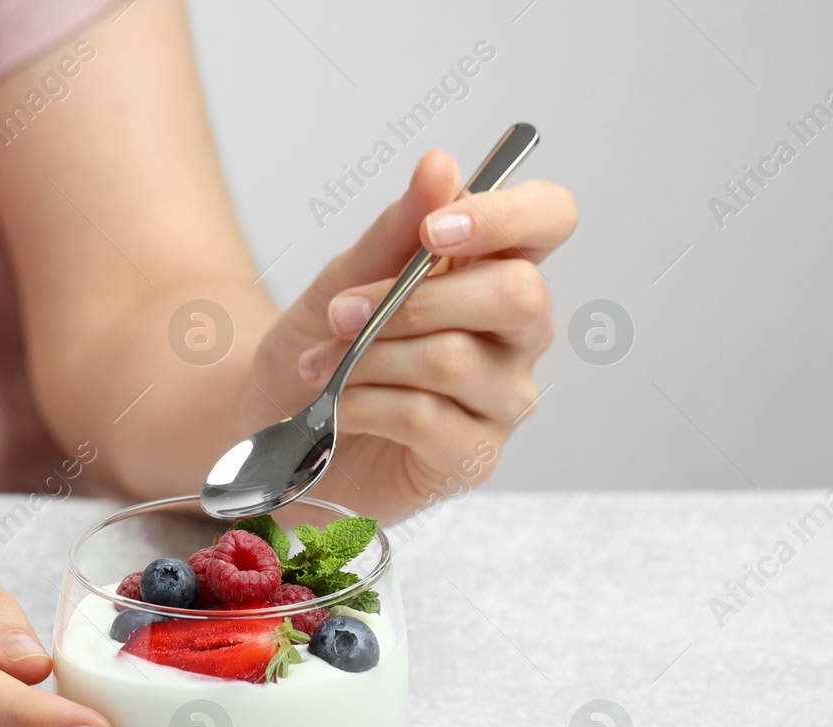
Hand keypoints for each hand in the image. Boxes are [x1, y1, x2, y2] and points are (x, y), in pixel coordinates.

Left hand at [245, 150, 576, 522]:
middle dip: (417, 299)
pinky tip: (338, 406)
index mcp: (497, 267)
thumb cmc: (327, 342)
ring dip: (370, 356)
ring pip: (456, 360)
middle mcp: (518, 333)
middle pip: (519, 294)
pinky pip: (426, 417)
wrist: (281, 419)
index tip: (432, 229)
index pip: (551, 218)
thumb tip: (441, 165)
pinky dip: (366, 404)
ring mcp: (503, 397)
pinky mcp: (473, 455)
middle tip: (344, 311)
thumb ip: (397, 229)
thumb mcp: (346, 275)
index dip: (506, 215)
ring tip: (321, 364)